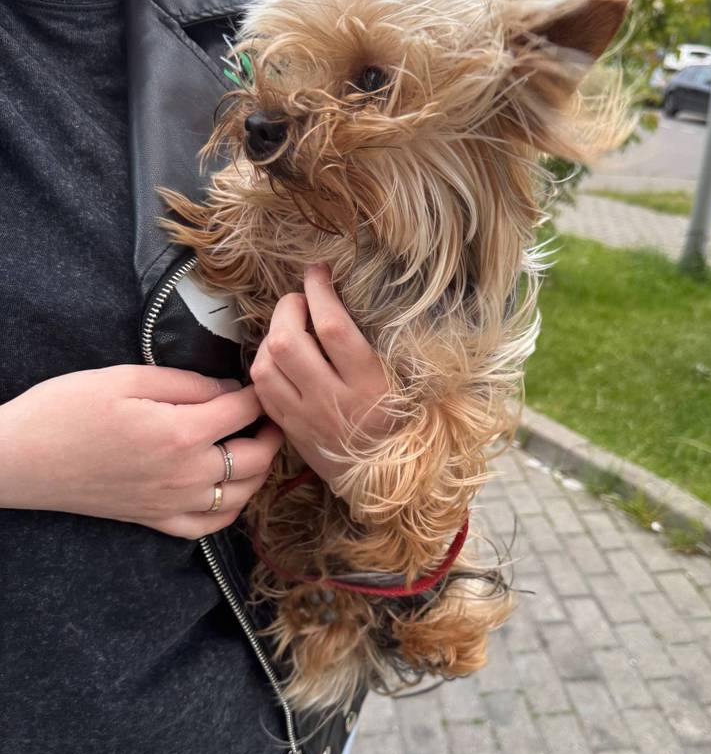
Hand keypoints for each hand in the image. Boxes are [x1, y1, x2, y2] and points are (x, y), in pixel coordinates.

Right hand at [0, 365, 283, 538]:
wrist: (21, 458)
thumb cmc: (67, 409)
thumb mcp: (127, 377)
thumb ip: (187, 383)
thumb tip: (228, 389)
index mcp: (181, 432)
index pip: (244, 411)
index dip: (258, 392)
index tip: (261, 381)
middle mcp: (186, 474)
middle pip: (256, 458)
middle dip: (271, 432)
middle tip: (270, 413)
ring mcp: (173, 503)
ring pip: (242, 495)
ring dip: (259, 470)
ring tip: (255, 445)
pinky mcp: (155, 520)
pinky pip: (210, 526)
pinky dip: (231, 509)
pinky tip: (232, 488)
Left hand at [249, 263, 394, 489]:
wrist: (390, 482)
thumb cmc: (404, 424)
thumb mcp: (404, 385)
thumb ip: (374, 350)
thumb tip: (343, 305)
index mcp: (369, 384)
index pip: (332, 327)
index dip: (320, 291)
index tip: (318, 272)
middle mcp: (332, 400)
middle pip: (288, 342)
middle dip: (288, 309)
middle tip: (301, 300)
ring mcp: (306, 418)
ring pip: (266, 365)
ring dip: (272, 336)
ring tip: (289, 328)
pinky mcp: (291, 430)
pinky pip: (262, 391)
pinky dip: (265, 366)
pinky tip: (280, 359)